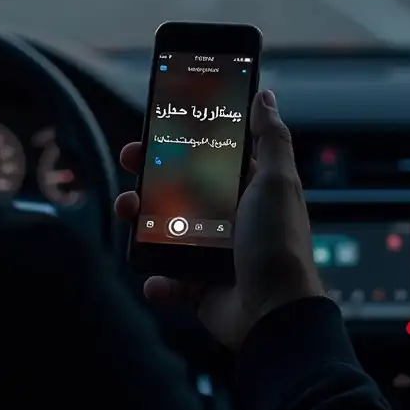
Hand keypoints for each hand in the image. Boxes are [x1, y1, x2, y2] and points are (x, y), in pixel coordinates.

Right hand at [115, 89, 324, 349]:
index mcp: (247, 189)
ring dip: (139, 219)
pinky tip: (156, 275)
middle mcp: (228, 218)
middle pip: (178, 187)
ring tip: (128, 210)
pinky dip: (156, 278)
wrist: (274, 313)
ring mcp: (211, 252)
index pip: (208, 155)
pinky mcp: (199, 287)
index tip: (158, 124)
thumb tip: (265, 96)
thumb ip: (271, 137)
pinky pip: (166, 278)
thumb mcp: (278, 181)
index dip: (182, 139)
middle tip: (131, 159)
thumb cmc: (280, 243)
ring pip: (162, 228)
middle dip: (149, 172)